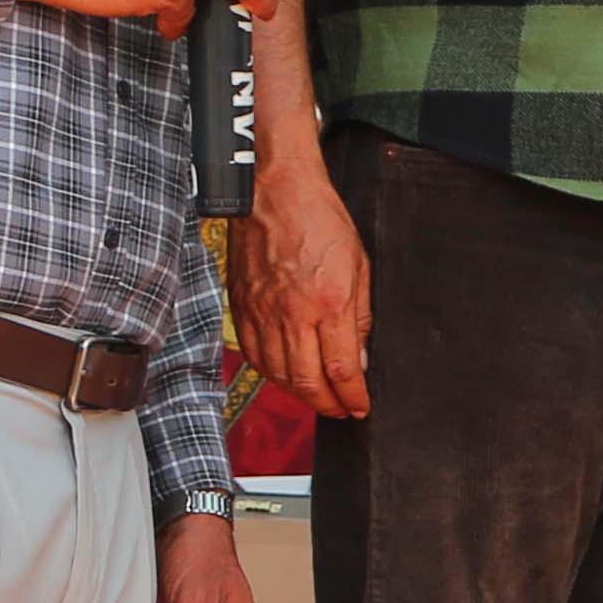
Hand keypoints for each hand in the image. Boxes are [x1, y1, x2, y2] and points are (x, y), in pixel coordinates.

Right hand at [227, 161, 368, 422]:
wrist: (274, 192)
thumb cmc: (319, 220)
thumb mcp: (359, 267)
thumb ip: (360, 318)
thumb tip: (359, 359)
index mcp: (328, 303)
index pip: (341, 370)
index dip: (352, 397)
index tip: (360, 406)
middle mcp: (293, 314)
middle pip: (307, 382)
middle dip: (327, 405)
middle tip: (340, 410)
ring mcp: (262, 313)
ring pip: (278, 374)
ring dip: (299, 394)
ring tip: (316, 396)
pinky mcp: (241, 307)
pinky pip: (253, 355)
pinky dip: (270, 373)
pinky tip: (284, 375)